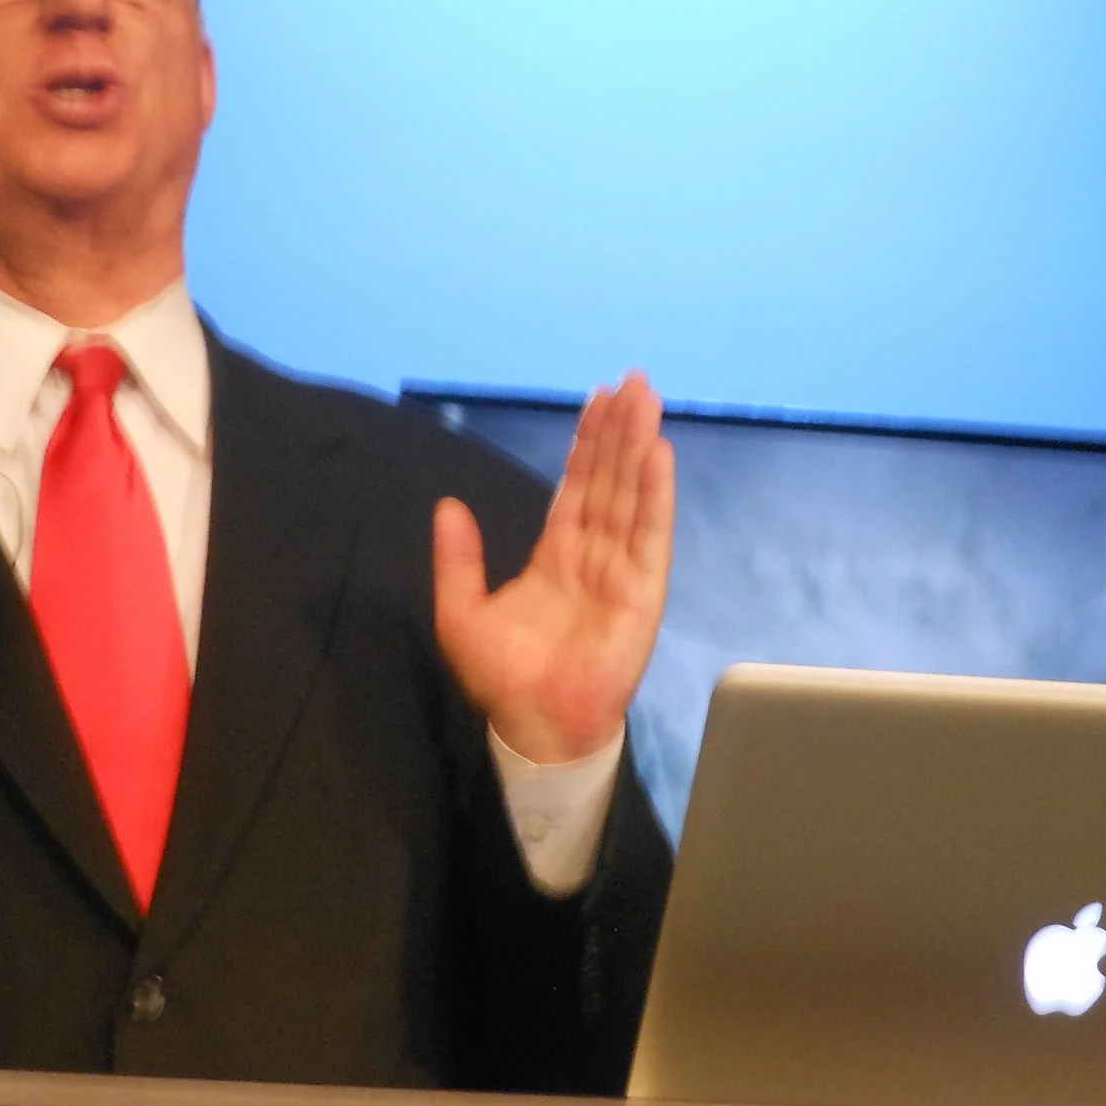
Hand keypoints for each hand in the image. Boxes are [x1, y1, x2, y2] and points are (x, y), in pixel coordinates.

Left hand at [433, 373, 673, 764]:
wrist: (533, 724)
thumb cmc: (503, 676)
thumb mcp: (460, 611)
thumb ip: (458, 558)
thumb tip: (446, 505)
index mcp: (556, 555)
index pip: (576, 486)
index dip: (588, 443)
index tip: (598, 399)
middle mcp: (594, 554)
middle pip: (609, 479)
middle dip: (620, 430)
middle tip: (633, 380)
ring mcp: (621, 570)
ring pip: (631, 495)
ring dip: (639, 446)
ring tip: (647, 399)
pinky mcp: (642, 591)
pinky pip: (650, 534)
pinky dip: (656, 494)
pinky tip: (659, 454)